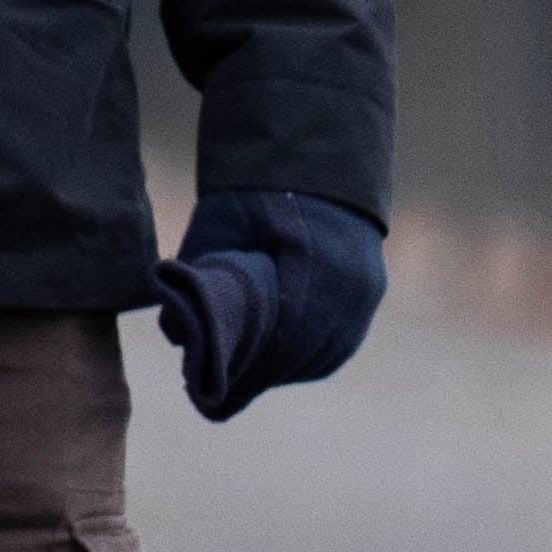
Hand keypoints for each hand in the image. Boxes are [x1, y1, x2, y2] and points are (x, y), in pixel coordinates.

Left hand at [154, 188, 386, 422]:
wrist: (307, 155)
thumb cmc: (251, 192)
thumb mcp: (216, 228)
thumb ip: (199, 281)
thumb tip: (179, 339)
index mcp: (307, 260)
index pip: (279, 338)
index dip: (248, 372)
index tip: (216, 394)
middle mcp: (346, 280)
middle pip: (303, 353)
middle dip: (262, 377)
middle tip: (225, 396)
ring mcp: (365, 286)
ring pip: (327, 352)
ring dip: (288, 369)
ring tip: (251, 378)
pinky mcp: (372, 287)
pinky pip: (345, 339)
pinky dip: (314, 356)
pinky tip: (286, 362)